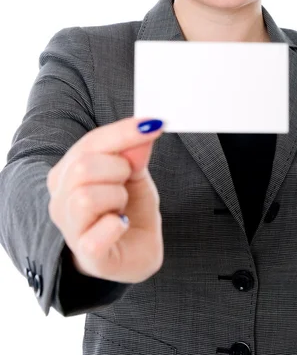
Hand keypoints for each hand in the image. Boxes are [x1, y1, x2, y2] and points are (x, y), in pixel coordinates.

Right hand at [47, 117, 164, 283]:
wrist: (134, 252)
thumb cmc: (128, 209)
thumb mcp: (135, 175)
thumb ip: (135, 153)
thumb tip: (145, 129)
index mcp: (68, 171)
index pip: (90, 143)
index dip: (123, 132)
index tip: (154, 124)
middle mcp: (60, 198)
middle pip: (82, 167)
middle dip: (118, 169)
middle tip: (127, 182)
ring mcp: (69, 228)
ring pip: (85, 198)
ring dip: (116, 198)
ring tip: (122, 207)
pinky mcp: (86, 254)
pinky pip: (96, 235)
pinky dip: (115, 226)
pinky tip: (122, 224)